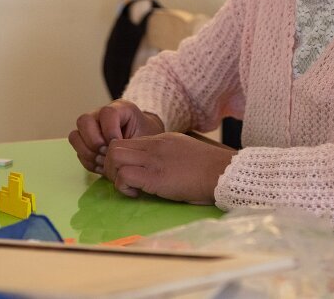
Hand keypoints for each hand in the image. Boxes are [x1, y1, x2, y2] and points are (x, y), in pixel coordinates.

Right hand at [68, 100, 164, 173]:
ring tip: (104, 161)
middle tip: (107, 153)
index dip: (110, 130)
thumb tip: (118, 154)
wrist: (144, 141)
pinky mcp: (85, 141)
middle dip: (94, 141)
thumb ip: (135, 142)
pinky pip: (77, 150)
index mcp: (119, 108)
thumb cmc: (146, 136)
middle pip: (84, 121)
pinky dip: (88, 161)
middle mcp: (100, 115)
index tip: (119, 143)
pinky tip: (102, 166)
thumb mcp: (147, 135)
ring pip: (75, 136)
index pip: (106, 113)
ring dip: (88, 152)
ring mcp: (90, 128)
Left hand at [103, 132, 235, 204]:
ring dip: (114, 175)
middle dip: (109, 165)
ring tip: (129, 187)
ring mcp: (153, 160)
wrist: (223, 173)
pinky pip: (124, 176)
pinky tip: (137, 193)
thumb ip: (166, 153)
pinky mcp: (155, 178)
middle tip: (121, 180)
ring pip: (114, 157)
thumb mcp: (184, 150)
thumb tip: (153, 164)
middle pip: (113, 146)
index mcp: (160, 139)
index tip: (126, 171)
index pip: (125, 141)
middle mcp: (153, 146)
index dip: (119, 158)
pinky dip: (124, 187)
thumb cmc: (209, 168)